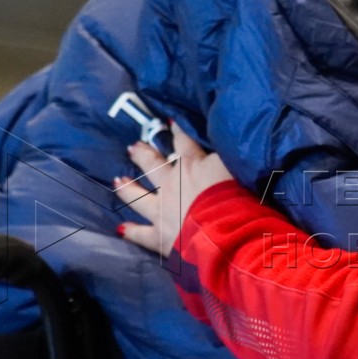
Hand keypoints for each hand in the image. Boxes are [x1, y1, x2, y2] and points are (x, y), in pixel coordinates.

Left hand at [111, 126, 233, 257]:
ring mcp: (162, 210)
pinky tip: (121, 229)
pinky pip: (142, 234)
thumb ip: (229, 154)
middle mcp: (171, 184)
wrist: (224, 234)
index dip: (178, 131)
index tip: (170, 122)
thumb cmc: (237, 198)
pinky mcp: (159, 236)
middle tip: (133, 147)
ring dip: (129, 188)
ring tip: (118, 180)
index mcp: (192, 165)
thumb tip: (229, 138)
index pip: (184, 142)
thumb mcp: (238, 166)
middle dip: (144, 155)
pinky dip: (132, 231)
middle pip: (153, 165)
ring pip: (139, 196)